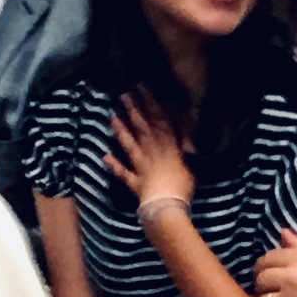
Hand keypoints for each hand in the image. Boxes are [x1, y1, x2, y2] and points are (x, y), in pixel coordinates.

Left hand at [104, 90, 192, 207]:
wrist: (167, 207)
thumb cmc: (183, 186)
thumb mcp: (191, 162)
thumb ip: (186, 146)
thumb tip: (187, 131)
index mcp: (168, 147)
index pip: (159, 120)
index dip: (151, 103)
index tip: (143, 89)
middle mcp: (152, 154)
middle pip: (142, 129)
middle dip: (133, 111)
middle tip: (123, 96)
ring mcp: (141, 168)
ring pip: (130, 146)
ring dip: (121, 131)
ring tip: (112, 117)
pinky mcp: (135, 183)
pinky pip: (123, 173)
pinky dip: (114, 165)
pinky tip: (105, 155)